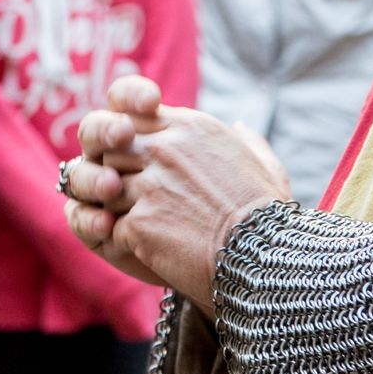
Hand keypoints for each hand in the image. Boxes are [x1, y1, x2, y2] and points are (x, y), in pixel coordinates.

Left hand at [68, 77, 291, 310]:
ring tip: (145, 227)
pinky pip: (110, 226)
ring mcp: (149, 185)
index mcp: (190, 127)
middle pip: (110, 151)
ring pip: (104, 190)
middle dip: (115, 174)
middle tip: (133, 198)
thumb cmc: (267, 217)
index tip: (136, 159)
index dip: (126, 139)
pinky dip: (123, 240)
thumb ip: (248, 141)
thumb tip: (240, 127)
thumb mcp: (265, 166)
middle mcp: (165, 149)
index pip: (129, 114)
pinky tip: (148, 250)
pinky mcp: (139, 222)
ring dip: (118, 209)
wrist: (263, 259)